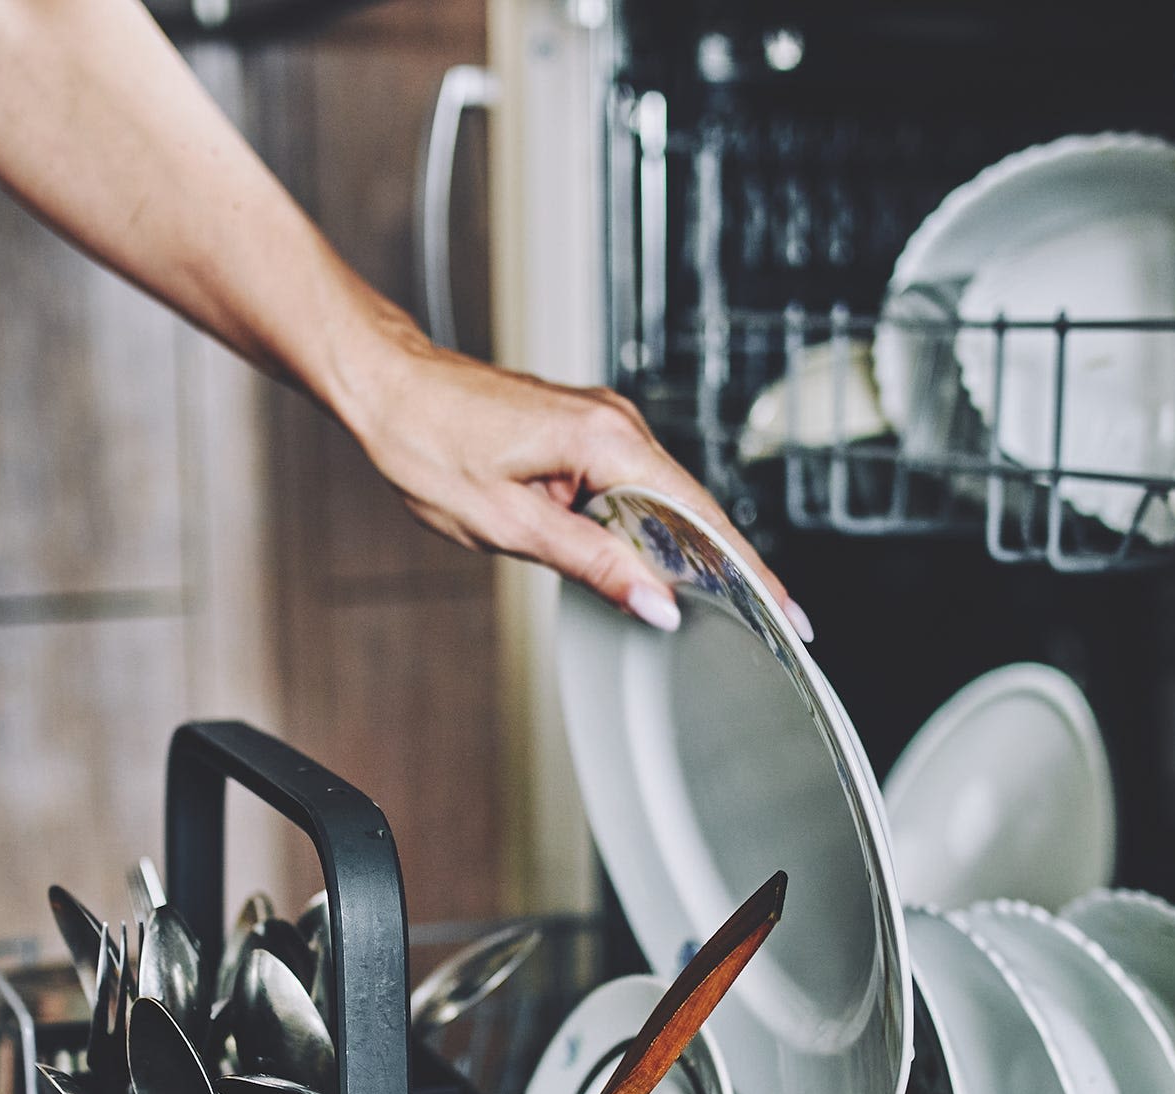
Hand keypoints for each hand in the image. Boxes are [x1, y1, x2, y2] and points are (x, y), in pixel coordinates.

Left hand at [333, 315, 812, 639]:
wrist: (388, 389)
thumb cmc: (428, 442)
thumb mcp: (509, 524)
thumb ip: (591, 563)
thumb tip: (652, 599)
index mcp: (605, 439)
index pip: (698, 516)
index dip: (747, 570)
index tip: (786, 611)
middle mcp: (616, 422)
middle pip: (696, 507)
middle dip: (737, 567)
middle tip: (779, 623)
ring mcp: (605, 423)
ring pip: (669, 499)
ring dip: (695, 551)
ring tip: (735, 605)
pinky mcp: (588, 432)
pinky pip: (640, 486)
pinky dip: (659, 528)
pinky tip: (667, 564)